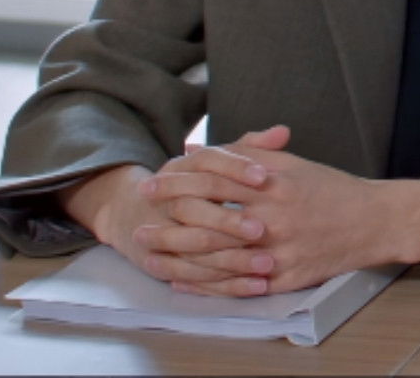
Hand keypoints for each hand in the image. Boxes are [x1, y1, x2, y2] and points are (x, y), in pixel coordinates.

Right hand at [56, 143, 271, 291]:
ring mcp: (158, 233)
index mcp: (182, 168)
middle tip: (263, 230)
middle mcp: (165, 198)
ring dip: (231, 258)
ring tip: (267, 263)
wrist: (136, 213)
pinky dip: (226, 284)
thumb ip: (252, 147)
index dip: (235, 168)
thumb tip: (283, 133)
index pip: (207, 162)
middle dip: (228, 220)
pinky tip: (257, 286)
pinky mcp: (161, 264)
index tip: (264, 177)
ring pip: (194, 247)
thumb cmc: (196, 184)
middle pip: (193, 208)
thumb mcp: (219, 162)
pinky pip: (194, 277)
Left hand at [151, 125, 419, 296]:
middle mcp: (274, 217)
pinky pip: (237, 285)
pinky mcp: (286, 277)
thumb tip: (202, 152)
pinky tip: (183, 281)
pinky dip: (206, 284)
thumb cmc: (333, 189)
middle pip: (208, 219)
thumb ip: (250, 156)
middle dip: (169, 220)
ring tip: (149, 253)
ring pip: (216, 256)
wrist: (376, 220)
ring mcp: (279, 250)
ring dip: (178, 255)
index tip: (153, 180)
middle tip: (139, 222)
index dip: (180, 179)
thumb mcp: (293, 164)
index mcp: (274, 183)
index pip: (215, 178)